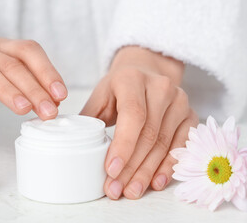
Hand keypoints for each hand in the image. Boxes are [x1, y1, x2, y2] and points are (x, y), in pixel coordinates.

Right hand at [0, 38, 67, 119]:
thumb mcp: (0, 69)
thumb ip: (24, 83)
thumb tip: (52, 102)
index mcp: (1, 47)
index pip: (28, 51)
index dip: (47, 71)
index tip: (61, 95)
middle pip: (11, 66)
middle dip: (34, 89)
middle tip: (48, 111)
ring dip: (8, 91)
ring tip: (24, 109)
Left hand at [81, 46, 198, 199]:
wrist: (146, 72)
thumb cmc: (119, 88)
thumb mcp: (100, 96)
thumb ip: (88, 119)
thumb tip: (72, 146)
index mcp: (132, 79)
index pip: (132, 115)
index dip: (123, 145)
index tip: (110, 171)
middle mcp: (160, 87)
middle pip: (149, 134)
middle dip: (131, 167)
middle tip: (116, 189)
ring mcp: (179, 101)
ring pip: (164, 144)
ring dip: (147, 172)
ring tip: (131, 191)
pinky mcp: (190, 115)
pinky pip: (181, 146)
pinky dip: (168, 167)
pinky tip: (155, 182)